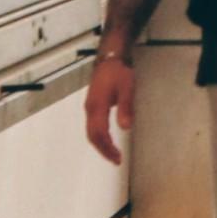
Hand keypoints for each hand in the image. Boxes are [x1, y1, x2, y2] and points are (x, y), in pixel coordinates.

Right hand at [85, 48, 134, 164]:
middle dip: (103, 150)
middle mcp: (90, 108)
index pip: (99, 134)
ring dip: (100, 145)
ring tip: (112, 153)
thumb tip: (126, 127)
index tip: (117, 157)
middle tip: (115, 160)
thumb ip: (126, 108)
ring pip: (91, 132)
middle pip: (92, 136)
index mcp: (97, 106)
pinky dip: (98, 137)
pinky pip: (91, 126)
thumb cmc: (118, 70)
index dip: (108, 148)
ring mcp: (89, 107)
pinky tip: (106, 139)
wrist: (110, 57)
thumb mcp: (127, 88)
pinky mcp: (92, 105)